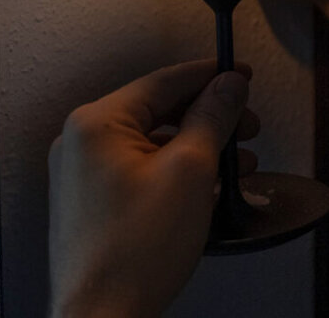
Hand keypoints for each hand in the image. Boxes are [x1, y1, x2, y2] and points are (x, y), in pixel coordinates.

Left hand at [48, 60, 259, 317]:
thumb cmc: (132, 255)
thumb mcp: (191, 171)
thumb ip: (212, 118)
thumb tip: (227, 86)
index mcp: (96, 124)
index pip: (165, 81)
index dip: (212, 76)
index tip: (240, 75)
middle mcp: (82, 144)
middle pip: (159, 110)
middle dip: (210, 118)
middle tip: (246, 125)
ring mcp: (84, 175)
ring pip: (153, 142)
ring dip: (199, 148)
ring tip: (236, 164)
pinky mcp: (93, 203)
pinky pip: (142, 169)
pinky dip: (177, 171)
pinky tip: (207, 187)